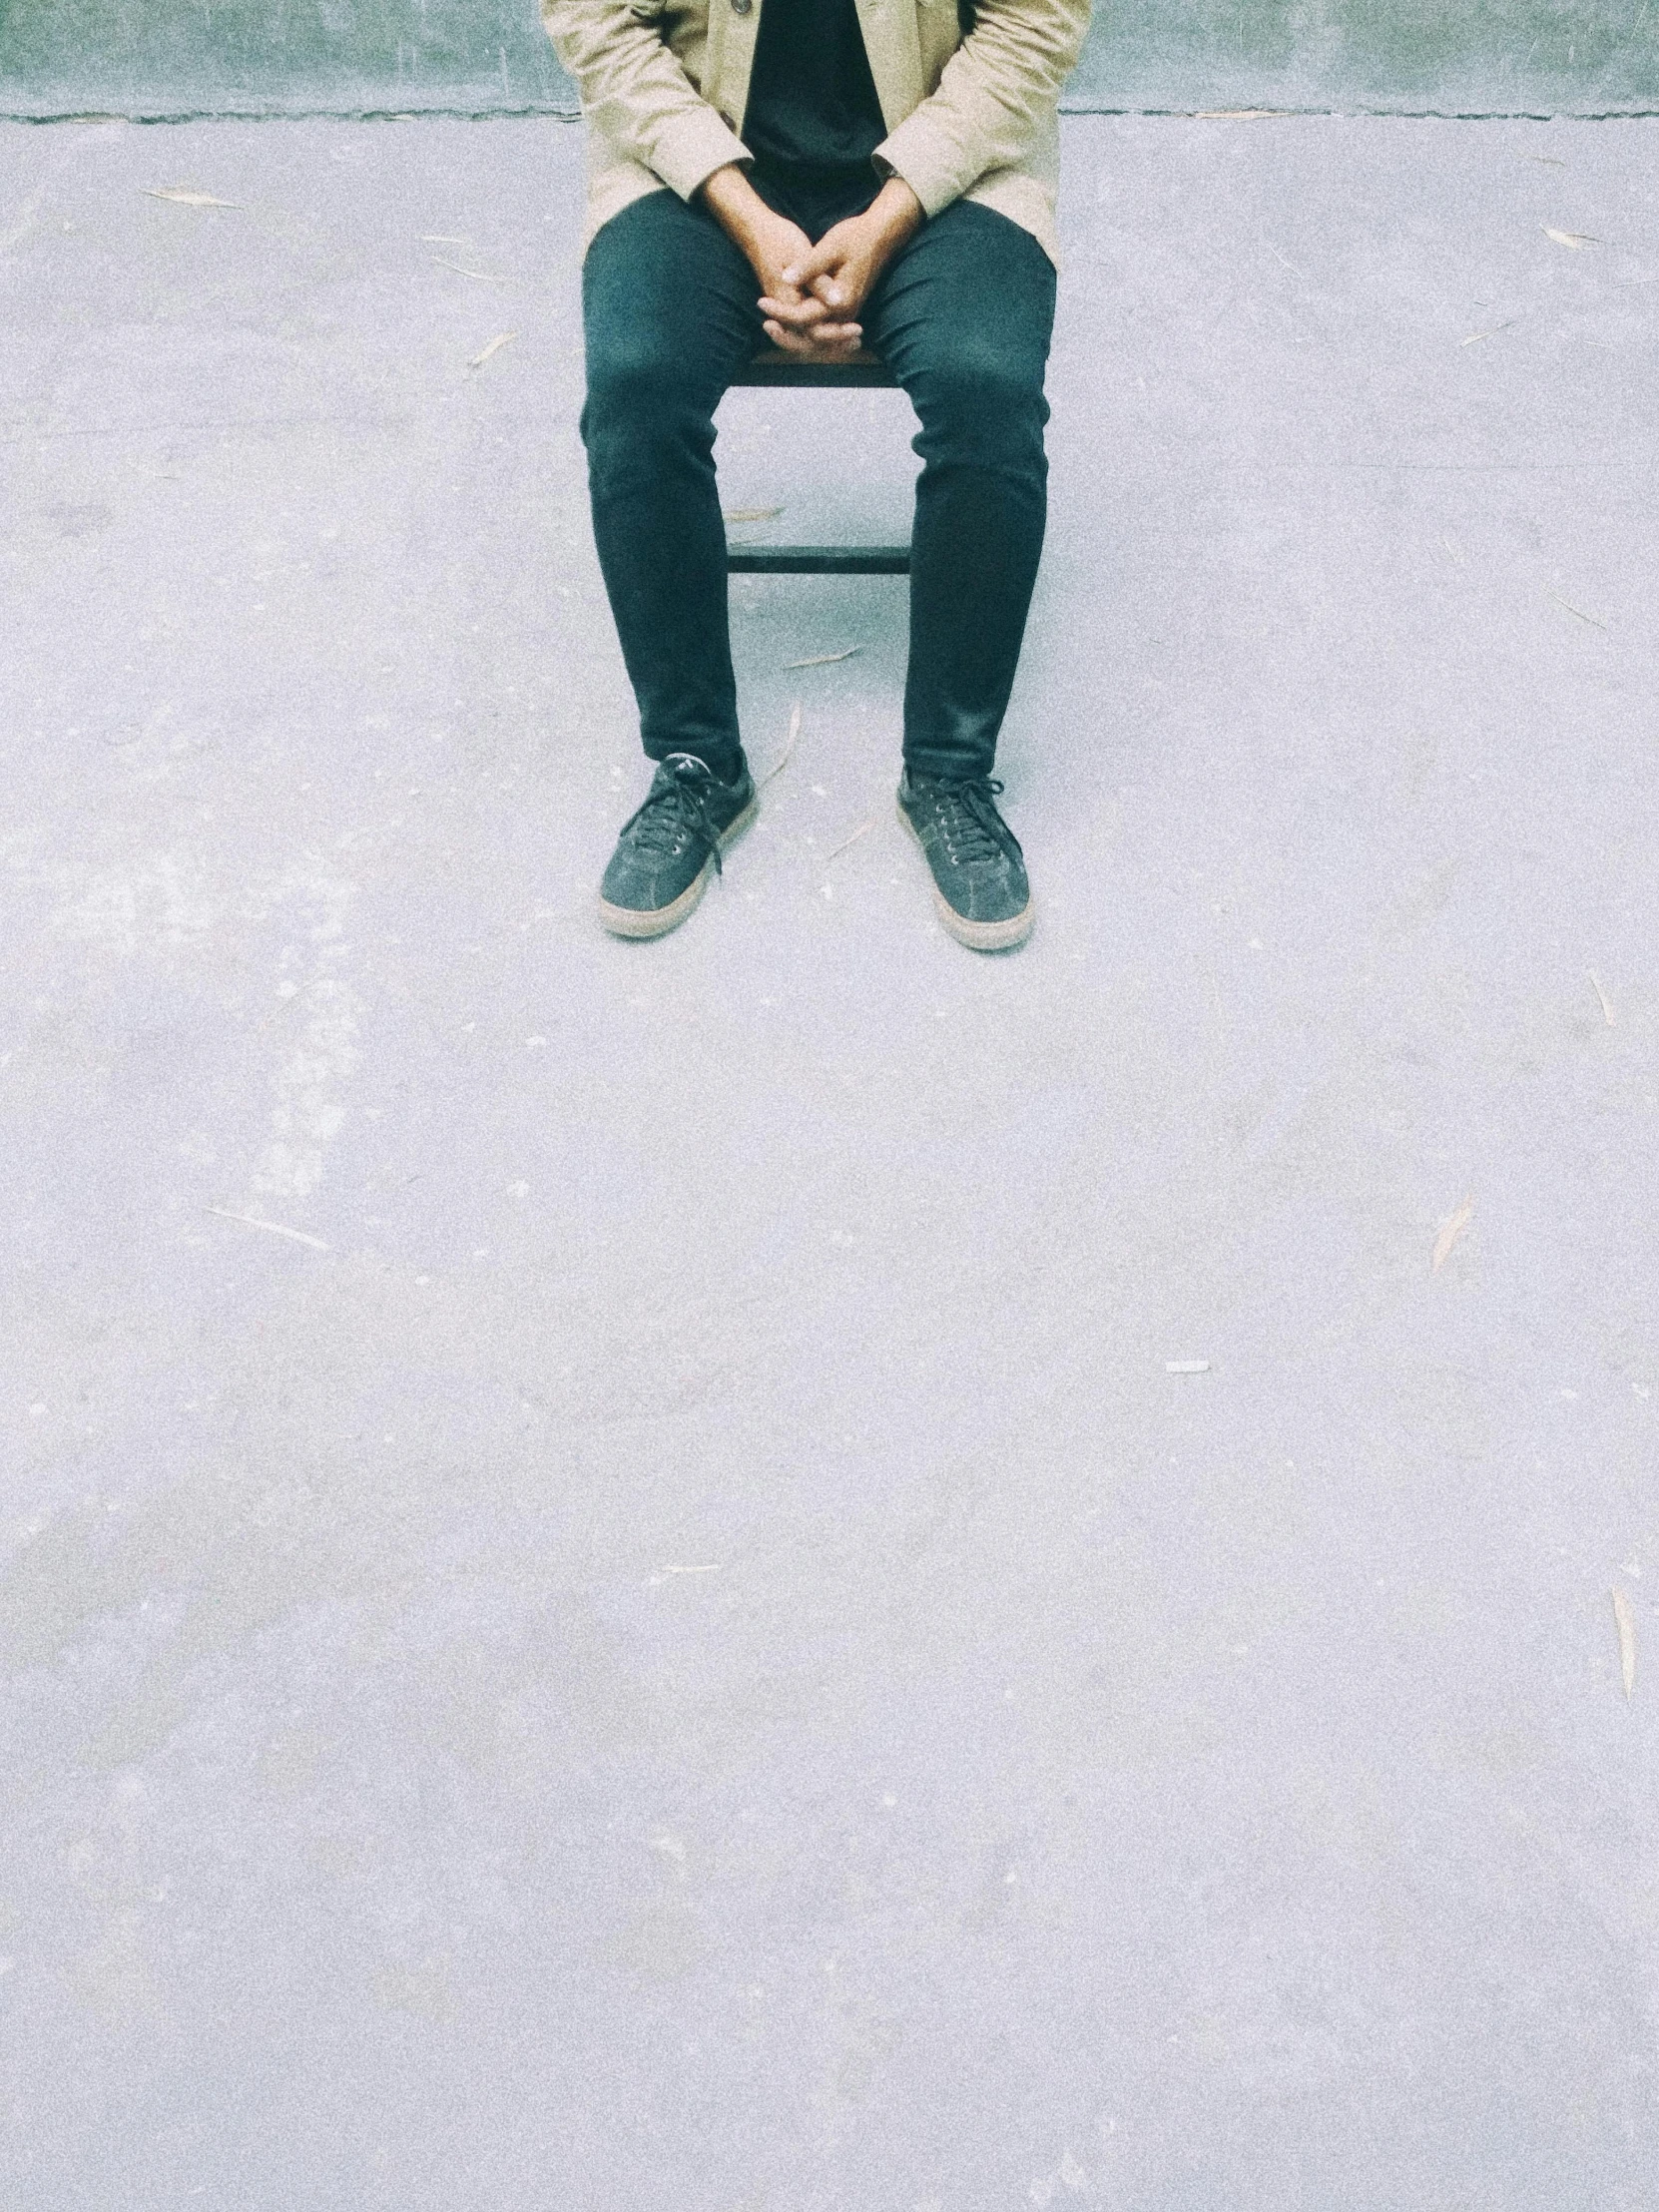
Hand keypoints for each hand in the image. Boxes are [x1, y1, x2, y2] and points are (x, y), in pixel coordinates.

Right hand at [698, 164, 860, 358]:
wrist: (757, 232)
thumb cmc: (778, 239)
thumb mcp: (801, 254)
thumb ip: (817, 280)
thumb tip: (837, 301)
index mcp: (788, 300)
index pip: (811, 329)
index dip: (835, 334)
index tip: (857, 330)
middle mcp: (785, 310)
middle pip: (808, 340)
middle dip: (833, 344)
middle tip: (858, 343)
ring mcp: (785, 308)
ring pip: (806, 336)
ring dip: (829, 341)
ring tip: (855, 341)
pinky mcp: (788, 303)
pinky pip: (804, 327)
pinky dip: (822, 331)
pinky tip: (841, 327)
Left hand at [761, 179, 924, 357]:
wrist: (880, 236)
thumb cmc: (855, 238)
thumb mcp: (830, 248)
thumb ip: (809, 267)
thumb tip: (786, 278)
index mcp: (840, 301)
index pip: (804, 317)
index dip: (781, 311)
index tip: (760, 302)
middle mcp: (845, 314)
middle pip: (812, 337)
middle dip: (787, 334)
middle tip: (765, 325)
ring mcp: (847, 315)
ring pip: (818, 337)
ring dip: (796, 336)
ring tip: (772, 327)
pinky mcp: (845, 310)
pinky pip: (824, 330)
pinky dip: (808, 331)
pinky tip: (790, 325)